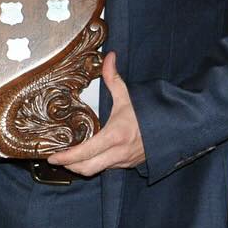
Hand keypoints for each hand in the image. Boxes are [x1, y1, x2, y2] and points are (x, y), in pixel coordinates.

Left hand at [46, 52, 145, 175]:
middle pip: (86, 169)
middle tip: (57, 159)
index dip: (66, 157)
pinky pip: (107, 168)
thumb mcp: (129, 96)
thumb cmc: (151, 114)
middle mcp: (118, 153)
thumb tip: (108, 57)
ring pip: (96, 170)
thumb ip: (113, 78)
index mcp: (115, 136)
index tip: (52, 157)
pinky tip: (90, 155)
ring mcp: (123, 161)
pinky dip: (95, 164)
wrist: (175, 129)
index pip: (84, 153)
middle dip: (69, 166)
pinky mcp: (128, 165)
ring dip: (81, 167)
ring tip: (70, 158)